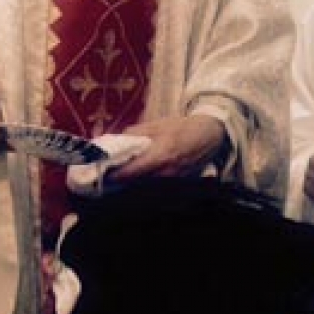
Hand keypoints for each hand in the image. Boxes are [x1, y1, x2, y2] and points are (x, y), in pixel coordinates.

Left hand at [108, 114, 225, 181]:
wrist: (210, 135)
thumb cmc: (183, 127)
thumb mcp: (157, 125)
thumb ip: (135, 133)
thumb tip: (116, 140)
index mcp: (159, 156)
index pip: (130, 173)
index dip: (114, 175)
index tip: (102, 173)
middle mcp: (166, 173)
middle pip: (135, 185)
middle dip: (121, 182)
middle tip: (108, 177)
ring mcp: (174, 182)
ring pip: (145, 189)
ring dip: (133, 185)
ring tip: (122, 179)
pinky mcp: (179, 185)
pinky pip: (157, 189)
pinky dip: (146, 185)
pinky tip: (140, 180)